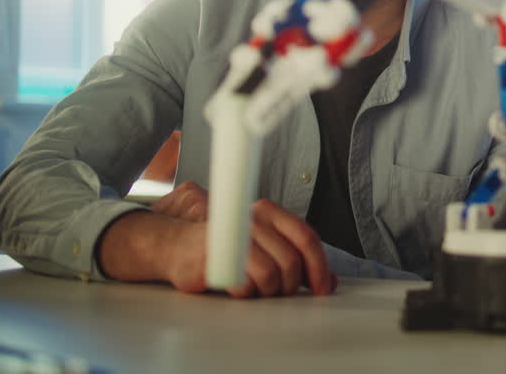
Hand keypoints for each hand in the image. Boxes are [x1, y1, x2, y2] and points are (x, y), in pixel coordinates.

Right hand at [107, 181, 337, 297]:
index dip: (319, 266)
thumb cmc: (222, 245)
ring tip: (255, 289)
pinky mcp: (215, 257)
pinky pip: (244, 285)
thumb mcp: (264, 244)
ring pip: (271, 275)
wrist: (176, 245)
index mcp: (268, 212)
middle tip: (280, 291)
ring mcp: (233, 236)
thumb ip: (295, 256)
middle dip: (290, 285)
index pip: (306, 237)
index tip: (323, 287)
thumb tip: (329, 279)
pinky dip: (245, 293)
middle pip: (291, 261)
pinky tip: (236, 287)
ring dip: (267, 292)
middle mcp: (252, 220)